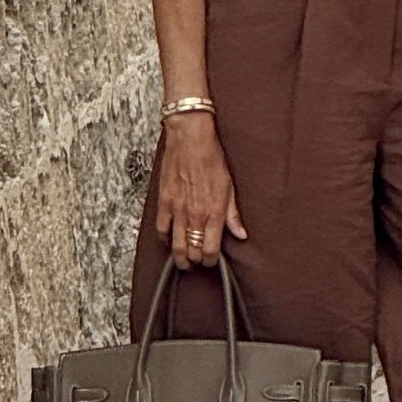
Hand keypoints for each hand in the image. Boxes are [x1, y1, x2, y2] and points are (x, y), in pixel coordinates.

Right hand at [155, 113, 245, 265]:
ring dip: (180, 257)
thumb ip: (233, 215)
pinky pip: (161, 229)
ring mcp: (177, 209)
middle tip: (197, 261)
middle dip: (195, 261)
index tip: (211, 260)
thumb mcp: (230, 186)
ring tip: (183, 261)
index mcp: (213, 212)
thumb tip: (240, 234)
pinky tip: (170, 240)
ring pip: (175, 245)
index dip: (210, 260)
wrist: (190, 140)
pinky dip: (165, 239)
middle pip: (192, 251)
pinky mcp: (164, 202)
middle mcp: (195, 214)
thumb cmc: (211, 159)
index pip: (210, 249)